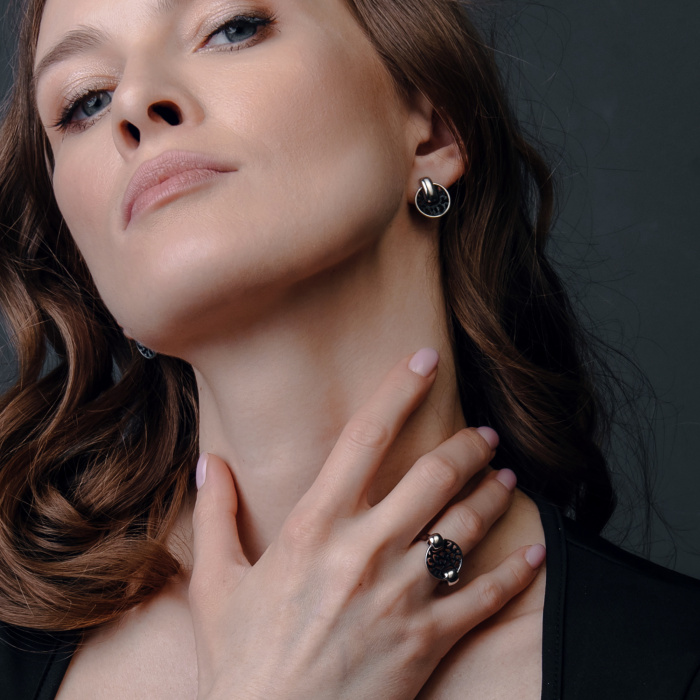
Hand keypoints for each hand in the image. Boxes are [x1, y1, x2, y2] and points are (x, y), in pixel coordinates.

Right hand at [189, 349, 544, 699]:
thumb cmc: (241, 662)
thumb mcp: (216, 584)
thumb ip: (215, 516)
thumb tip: (210, 462)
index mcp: (314, 526)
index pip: (365, 437)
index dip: (398, 390)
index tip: (424, 359)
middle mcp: (366, 550)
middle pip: (433, 475)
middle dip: (468, 446)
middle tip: (485, 433)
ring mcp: (402, 595)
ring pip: (465, 528)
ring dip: (493, 496)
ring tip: (507, 477)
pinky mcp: (428, 641)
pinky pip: (483, 598)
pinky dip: (515, 573)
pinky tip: (534, 552)